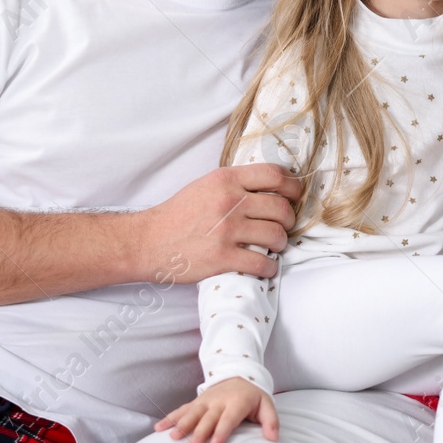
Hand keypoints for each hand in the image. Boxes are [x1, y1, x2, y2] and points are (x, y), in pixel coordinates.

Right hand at [136, 165, 299, 281]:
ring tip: (275, 246)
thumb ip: (235, 183)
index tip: (295, 195)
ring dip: (282, 243)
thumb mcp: (206, 185)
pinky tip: (266, 267)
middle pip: (281, 207)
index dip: (293, 185)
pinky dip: (269, 267)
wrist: (148, 241)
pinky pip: (262, 262)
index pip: (274, 174)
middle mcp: (229, 201)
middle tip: (284, 225)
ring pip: (276, 235)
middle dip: (289, 219)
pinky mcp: (222, 257)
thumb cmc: (178, 214)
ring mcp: (227, 230)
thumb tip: (270, 188)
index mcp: (226, 179)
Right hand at [156, 377, 278, 442]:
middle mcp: (219, 401)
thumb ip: (271, 421)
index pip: (229, 418)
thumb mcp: (266, 404)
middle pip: (208, 417)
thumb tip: (274, 439)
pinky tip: (158, 428)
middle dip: (200, 431)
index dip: (222, 430)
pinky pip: (181, 409)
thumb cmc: (252, 395)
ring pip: (192, 412)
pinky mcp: (196, 401)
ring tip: (173, 436)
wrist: (239, 373)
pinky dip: (170, 417)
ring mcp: (206, 400)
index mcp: (237, 402)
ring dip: (182, 424)